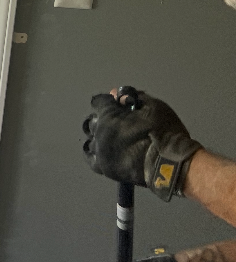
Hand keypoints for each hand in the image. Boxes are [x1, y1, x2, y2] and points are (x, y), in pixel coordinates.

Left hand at [82, 90, 202, 200]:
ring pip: (91, 139)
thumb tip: (117, 93)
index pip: (98, 102)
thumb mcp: (154, 107)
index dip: (108, 101)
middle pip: (93, 121)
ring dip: (100, 137)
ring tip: (113, 139)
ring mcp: (100, 150)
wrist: (170, 165)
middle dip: (103, 119)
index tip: (117, 104)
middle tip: (118, 123)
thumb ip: (133, 97)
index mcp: (108, 114)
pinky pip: (90, 158)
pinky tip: (102, 151)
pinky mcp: (104, 167)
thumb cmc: (164, 132)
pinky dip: (95, 153)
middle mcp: (99, 131)